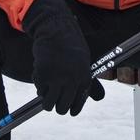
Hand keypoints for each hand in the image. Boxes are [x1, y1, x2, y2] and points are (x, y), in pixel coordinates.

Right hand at [23, 0, 105, 115]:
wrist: (56, 28)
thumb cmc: (70, 46)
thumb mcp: (84, 63)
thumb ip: (88, 81)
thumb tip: (100, 98)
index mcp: (84, 77)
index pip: (77, 104)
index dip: (72, 109)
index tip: (68, 110)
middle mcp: (72, 80)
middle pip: (62, 108)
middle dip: (56, 106)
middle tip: (53, 99)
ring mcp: (56, 77)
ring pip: (48, 104)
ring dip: (46, 98)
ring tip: (46, 89)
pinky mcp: (42, 74)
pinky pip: (38, 89)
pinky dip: (38, 84)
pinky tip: (42, 73)